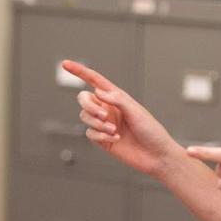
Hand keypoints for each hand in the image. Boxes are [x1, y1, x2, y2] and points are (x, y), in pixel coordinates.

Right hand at [61, 60, 178, 177]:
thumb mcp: (136, 111)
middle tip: (103, 115)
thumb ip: (117, 99)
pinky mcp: (102, 139)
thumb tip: (97, 91)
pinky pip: (90, 133)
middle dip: (89, 106)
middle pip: (84, 99)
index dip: (79, 71)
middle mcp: (108, 108)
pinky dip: (100, 136)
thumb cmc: (151, 131)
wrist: (156, 156)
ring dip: (97, 123)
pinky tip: (115, 139)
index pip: (95, 81)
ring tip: (114, 131)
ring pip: (85, 117)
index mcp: (117, 97)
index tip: (65, 64)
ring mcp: (104, 124)